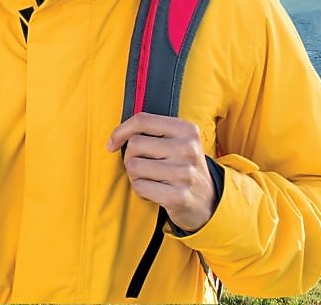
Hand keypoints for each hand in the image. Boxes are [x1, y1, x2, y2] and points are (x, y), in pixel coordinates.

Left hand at [106, 113, 218, 233]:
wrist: (208, 200)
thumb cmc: (183, 167)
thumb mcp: (179, 142)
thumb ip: (152, 132)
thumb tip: (114, 139)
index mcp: (187, 130)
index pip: (143, 120)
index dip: (121, 131)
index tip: (112, 143)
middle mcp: (188, 149)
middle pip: (134, 144)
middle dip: (130, 157)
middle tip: (142, 166)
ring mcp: (184, 173)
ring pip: (134, 166)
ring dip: (135, 176)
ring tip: (150, 179)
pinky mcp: (178, 196)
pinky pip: (140, 187)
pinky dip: (140, 190)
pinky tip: (154, 191)